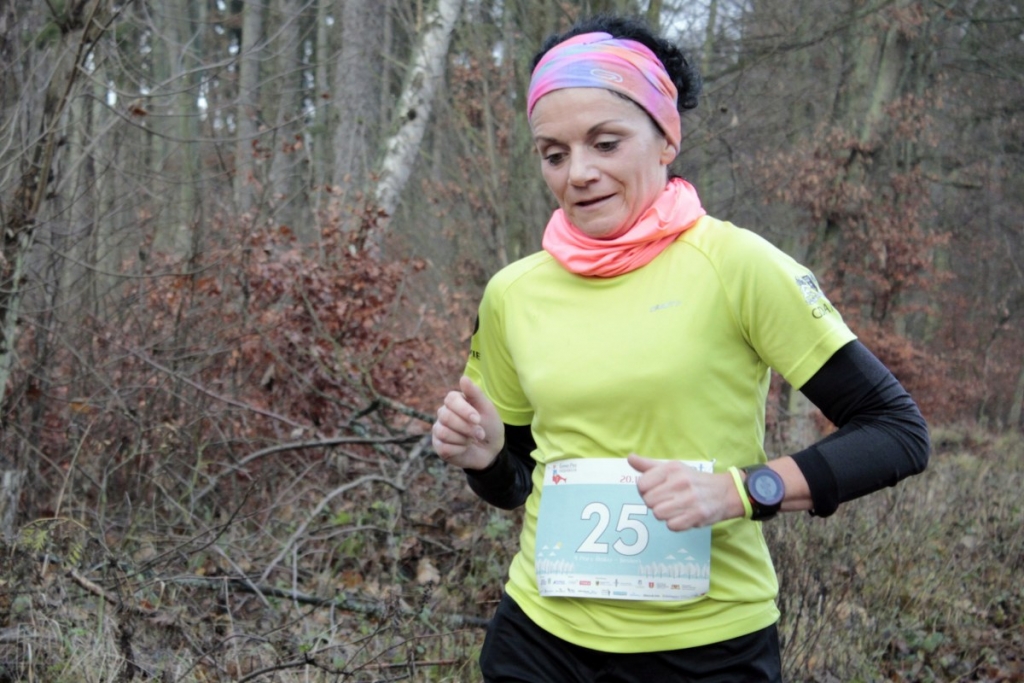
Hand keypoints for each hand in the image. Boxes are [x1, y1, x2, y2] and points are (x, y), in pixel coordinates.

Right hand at [431, 376, 504, 469]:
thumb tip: (463, 378)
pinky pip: (444, 448)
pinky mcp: (439, 446)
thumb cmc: (489, 426)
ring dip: (464, 439)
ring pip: (444, 433)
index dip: (464, 410)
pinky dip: (459, 450)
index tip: (477, 419)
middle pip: (446, 417)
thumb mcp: (487, 408)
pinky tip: (464, 448)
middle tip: (480, 433)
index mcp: (455, 401)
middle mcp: (444, 413)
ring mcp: (439, 429)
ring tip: (472, 440)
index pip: (450, 399)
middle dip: (466, 428)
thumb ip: (475, 393)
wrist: (491, 450)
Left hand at [628, 454, 745, 530]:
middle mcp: (680, 482)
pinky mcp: (696, 515)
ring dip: (664, 514)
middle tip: (667, 500)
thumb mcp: (672, 468)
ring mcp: (689, 499)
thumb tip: (629, 458)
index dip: (645, 490)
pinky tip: (683, 515)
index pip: (641, 485)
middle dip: (654, 503)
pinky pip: (671, 526)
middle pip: (648, 501)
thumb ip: (648, 466)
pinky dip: (675, 523)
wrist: (725, 492)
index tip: (655, 490)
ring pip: (658, 514)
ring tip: (675, 507)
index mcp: (671, 469)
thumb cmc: (693, 480)